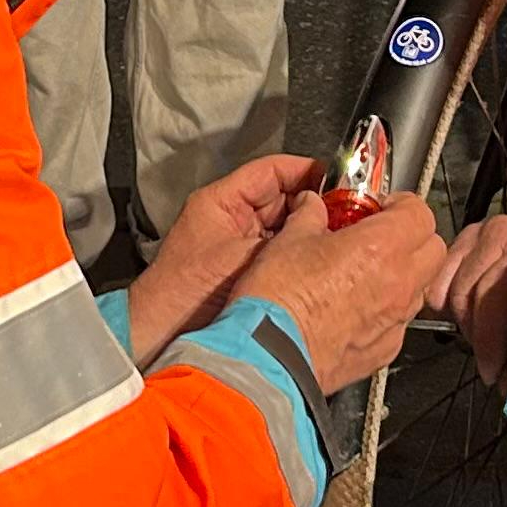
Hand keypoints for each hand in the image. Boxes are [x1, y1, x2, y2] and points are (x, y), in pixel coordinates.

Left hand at [126, 152, 321, 363]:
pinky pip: (278, 255)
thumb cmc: (182, 294)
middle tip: (346, 213)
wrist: (160, 335)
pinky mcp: (244, 272)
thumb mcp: (239, 255)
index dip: (305, 171)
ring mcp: (237, 246)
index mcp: (221, 202)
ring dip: (307, 233)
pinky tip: (317, 263)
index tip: (336, 178)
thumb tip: (317, 223)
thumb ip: (280, 236)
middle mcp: (230, 220)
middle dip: (312, 205)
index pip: (271, 171)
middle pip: (281, 199)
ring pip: (283, 228)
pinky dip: (298, 257)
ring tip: (337, 237)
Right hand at [233, 191, 445, 393]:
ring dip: (404, 273)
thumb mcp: (289, 240)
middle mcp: (399, 283)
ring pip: (420, 287)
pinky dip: (388, 310)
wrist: (269, 357)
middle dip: (412, 236)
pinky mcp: (386, 350)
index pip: (420, 211)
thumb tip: (311, 206)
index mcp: (381, 247)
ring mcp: (396, 321)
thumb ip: (309, 216)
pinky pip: (400, 321)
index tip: (379, 206)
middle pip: (434, 248)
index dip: (401, 204)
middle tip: (380, 234)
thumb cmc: (279, 302)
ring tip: (366, 271)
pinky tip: (356, 307)